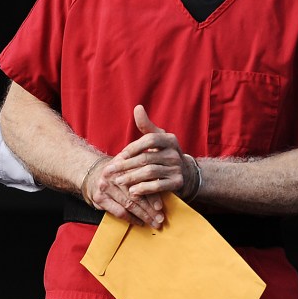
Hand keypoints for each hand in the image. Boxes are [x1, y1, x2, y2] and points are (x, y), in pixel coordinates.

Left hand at [81, 105, 185, 227]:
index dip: (133, 147)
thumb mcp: (158, 138)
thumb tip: (137, 108)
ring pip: (150, 172)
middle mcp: (175, 153)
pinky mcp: (178, 182)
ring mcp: (177, 168)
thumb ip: (146, 125)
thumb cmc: (165, 153)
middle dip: (126, 165)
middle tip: (111, 171)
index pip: (149, 140)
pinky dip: (144, 189)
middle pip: (146, 158)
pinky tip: (132, 191)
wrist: (186, 173)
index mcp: (169, 139)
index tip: (120, 155)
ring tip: (118, 181)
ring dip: (132, 177)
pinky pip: (158, 186)